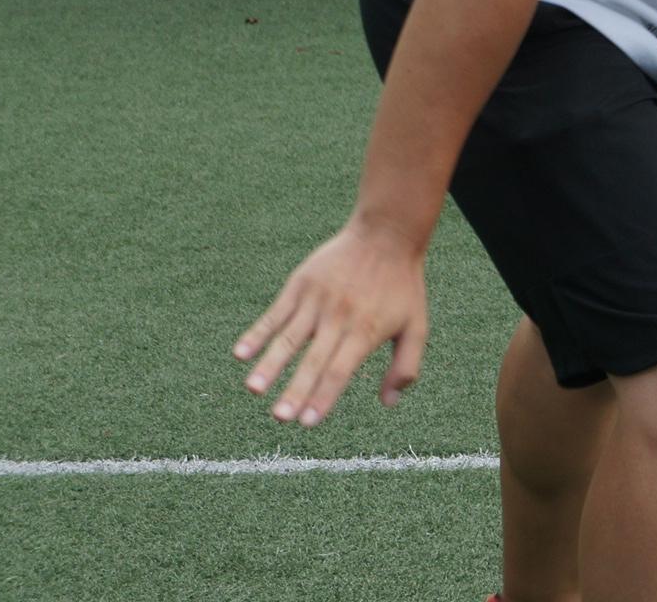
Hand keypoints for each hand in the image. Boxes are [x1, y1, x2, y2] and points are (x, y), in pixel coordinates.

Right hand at [233, 221, 428, 425]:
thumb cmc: (402, 285)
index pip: (341, 370)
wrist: (386, 234)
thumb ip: (405, 365)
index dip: (324, 397)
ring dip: (270, 364)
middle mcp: (339, 318)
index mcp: (366, 331)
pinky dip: (257, 333)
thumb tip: (389, 403)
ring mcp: (317, 300)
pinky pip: (275, 313)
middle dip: (296, 390)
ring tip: (254, 389)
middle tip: (280, 417)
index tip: (308, 422)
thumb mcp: (416, 325)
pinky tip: (240, 353)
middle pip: (314, 359)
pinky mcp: (300, 285)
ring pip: (289, 338)